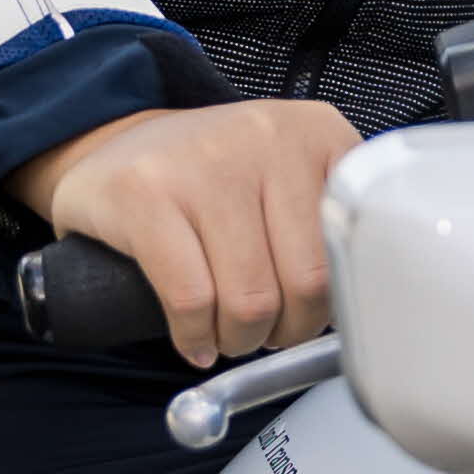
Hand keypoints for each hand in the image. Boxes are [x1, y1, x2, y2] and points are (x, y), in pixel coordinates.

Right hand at [13, 100, 355, 367]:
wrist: (114, 148)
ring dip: (238, 339)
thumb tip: (359, 314)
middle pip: (306, 281)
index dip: (332, 302)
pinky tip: (193, 337)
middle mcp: (267, 137)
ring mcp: (204, 162)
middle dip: (286, 331)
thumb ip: (327, 227)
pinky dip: (194, 336)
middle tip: (265, 334)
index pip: (353, 248)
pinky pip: (190, 298)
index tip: (310, 316)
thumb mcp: (287, 180)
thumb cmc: (211, 181)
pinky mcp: (145, 194)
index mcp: (318, 133)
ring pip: (250, 298)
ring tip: (226, 334)